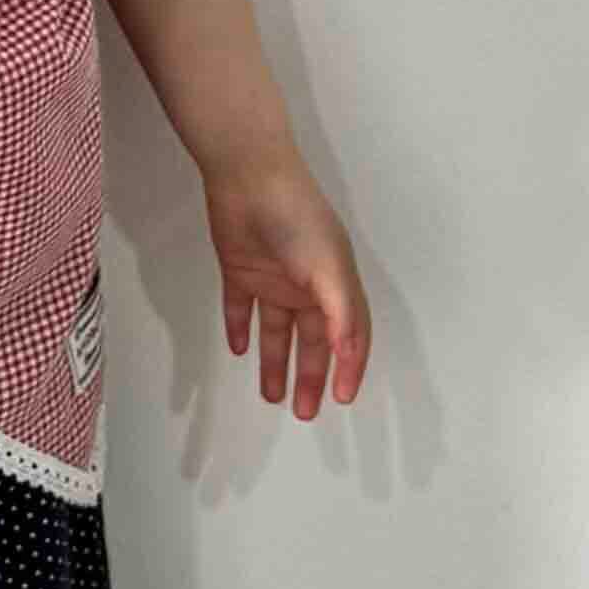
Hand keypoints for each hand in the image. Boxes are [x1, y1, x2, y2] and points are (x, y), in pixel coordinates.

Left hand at [204, 153, 370, 418]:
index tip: (343, 398)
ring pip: (277, 331)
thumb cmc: (296, 217)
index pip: (349, 336)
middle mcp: (307, 285)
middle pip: (312, 341)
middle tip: (305, 411)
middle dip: (310, 377)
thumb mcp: (328, 269)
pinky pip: (242, 308)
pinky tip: (239, 349)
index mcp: (335, 283)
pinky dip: (241, 328)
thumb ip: (341, 314)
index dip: (349, 367)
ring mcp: (274, 278)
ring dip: (275, 362)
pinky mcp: (241, 270)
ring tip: (272, 396)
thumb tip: (348, 356)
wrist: (248, 176)